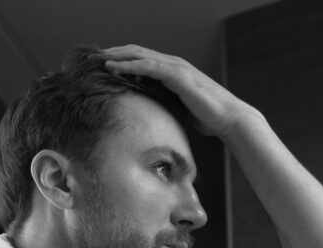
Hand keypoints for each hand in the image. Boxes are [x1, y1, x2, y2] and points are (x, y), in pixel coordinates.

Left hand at [102, 45, 252, 138]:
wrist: (229, 119)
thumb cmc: (207, 117)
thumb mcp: (179, 109)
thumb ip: (164, 104)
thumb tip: (147, 112)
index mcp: (173, 71)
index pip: (142, 60)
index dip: (122, 59)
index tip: (103, 64)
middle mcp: (173, 65)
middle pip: (137, 52)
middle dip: (115, 53)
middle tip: (93, 57)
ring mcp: (176, 68)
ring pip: (140, 55)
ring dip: (118, 55)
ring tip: (98, 59)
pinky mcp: (179, 76)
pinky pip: (149, 67)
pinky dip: (130, 65)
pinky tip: (115, 67)